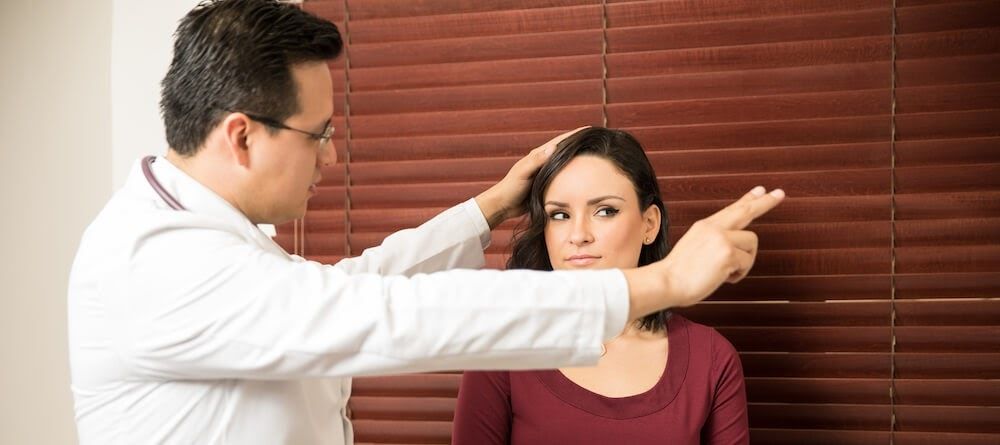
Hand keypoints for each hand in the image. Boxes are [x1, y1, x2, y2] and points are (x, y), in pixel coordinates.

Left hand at [474, 127, 588, 228]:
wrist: (503, 206)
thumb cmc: (510, 188)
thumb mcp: (523, 173)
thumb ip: (537, 161)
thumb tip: (554, 147)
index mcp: (538, 155)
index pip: (560, 141)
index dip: (575, 134)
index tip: (589, 128)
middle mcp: (544, 162)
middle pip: (566, 151)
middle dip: (580, 145)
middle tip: (596, 141)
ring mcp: (546, 174)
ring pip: (566, 164)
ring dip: (578, 160)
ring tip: (595, 158)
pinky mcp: (547, 185)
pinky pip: (564, 178)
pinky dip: (573, 176)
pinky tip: (583, 179)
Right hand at [623, 186, 784, 319]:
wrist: (666, 282)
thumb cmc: (679, 274)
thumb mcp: (696, 249)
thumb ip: (715, 243)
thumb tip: (736, 250)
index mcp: (705, 226)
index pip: (731, 209)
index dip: (747, 199)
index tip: (760, 190)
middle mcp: (714, 227)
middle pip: (746, 210)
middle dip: (765, 202)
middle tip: (780, 193)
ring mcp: (721, 238)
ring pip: (751, 243)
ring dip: (745, 261)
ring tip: (728, 272)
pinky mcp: (728, 253)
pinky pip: (747, 262)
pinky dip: (740, 273)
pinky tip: (725, 278)